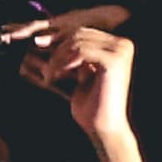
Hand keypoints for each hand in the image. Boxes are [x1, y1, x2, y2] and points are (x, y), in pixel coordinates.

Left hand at [15, 11, 134, 130]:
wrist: (103, 129)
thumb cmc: (91, 106)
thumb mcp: (77, 74)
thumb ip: (67, 55)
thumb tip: (40, 38)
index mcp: (118, 45)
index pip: (82, 32)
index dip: (58, 40)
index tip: (38, 46)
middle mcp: (123, 44)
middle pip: (79, 33)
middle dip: (56, 49)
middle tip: (41, 63)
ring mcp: (120, 51)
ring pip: (77, 42)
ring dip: (57, 59)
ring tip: (49, 76)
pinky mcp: (113, 60)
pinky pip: (80, 51)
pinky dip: (63, 63)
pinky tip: (55, 76)